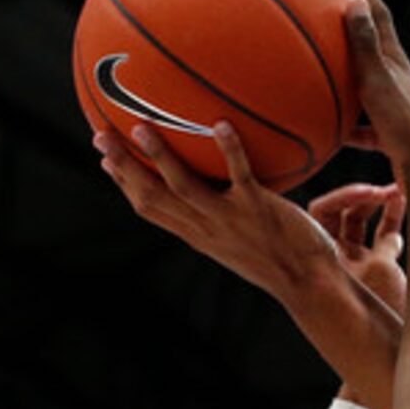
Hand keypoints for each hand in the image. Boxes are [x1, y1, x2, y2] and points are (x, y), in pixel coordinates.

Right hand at [95, 118, 337, 300]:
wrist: (309, 284)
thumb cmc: (280, 258)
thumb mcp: (239, 239)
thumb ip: (220, 214)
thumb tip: (214, 185)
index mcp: (197, 234)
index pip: (149, 208)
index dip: (124, 183)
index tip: (104, 159)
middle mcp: (206, 229)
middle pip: (152, 196)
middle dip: (123, 167)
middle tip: (100, 135)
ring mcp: (230, 220)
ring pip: (184, 187)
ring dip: (159, 158)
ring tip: (140, 127)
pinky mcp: (258, 209)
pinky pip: (240, 175)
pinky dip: (229, 150)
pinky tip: (220, 124)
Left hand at [309, 181, 406, 313]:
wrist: (390, 356)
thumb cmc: (381, 320)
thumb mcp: (383, 273)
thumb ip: (387, 244)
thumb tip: (393, 219)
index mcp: (324, 258)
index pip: (322, 211)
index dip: (344, 195)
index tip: (368, 192)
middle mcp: (338, 260)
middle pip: (342, 213)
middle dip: (363, 196)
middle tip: (384, 191)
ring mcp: (358, 267)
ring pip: (363, 225)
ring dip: (380, 205)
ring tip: (398, 192)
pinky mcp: (380, 274)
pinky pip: (383, 240)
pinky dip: (393, 223)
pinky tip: (407, 210)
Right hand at [343, 0, 409, 181]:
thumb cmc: (406, 126)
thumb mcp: (379, 82)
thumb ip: (365, 46)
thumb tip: (355, 1)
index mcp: (394, 60)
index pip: (376, 12)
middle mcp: (397, 78)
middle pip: (371, 44)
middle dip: (350, 26)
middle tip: (326, 9)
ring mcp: (394, 106)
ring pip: (365, 84)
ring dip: (345, 76)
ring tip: (320, 72)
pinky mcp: (391, 133)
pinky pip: (360, 123)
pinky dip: (343, 123)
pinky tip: (325, 131)